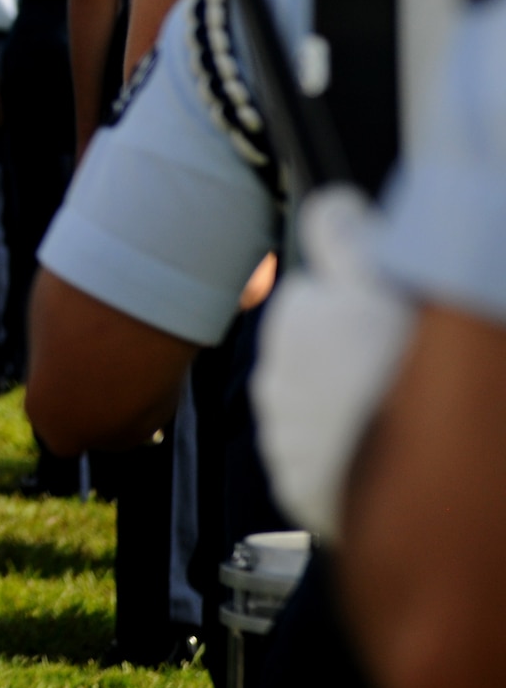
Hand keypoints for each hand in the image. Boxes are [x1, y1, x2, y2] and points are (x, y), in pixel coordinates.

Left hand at [251, 186, 415, 538]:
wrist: (412, 484)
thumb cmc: (400, 373)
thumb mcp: (381, 285)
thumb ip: (346, 238)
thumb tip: (330, 203)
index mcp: (294, 318)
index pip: (317, 295)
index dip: (356, 306)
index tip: (382, 321)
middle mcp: (273, 375)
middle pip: (314, 353)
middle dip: (345, 357)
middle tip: (394, 371)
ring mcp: (282, 435)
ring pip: (312, 407)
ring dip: (341, 407)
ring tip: (389, 414)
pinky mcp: (295, 484)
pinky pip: (317, 461)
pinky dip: (341, 457)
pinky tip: (376, 454)